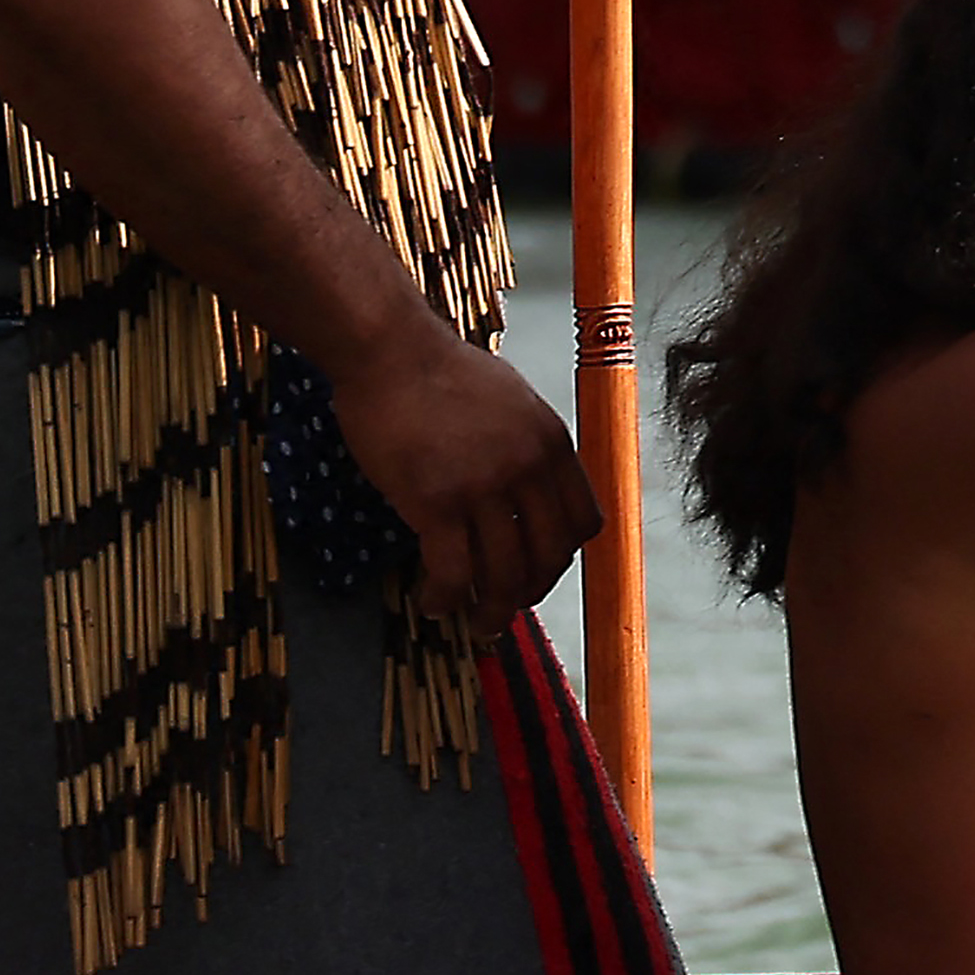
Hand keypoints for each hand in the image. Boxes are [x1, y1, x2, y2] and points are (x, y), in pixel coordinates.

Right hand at [320, 323, 599, 617]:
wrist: (391, 351)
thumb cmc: (441, 372)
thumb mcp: (513, 402)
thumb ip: (528, 446)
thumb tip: (529, 487)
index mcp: (553, 443)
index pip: (583, 521)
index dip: (564, 557)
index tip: (542, 571)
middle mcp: (528, 468)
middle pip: (550, 555)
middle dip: (532, 591)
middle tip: (509, 608)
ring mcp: (485, 488)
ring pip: (504, 573)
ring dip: (492, 610)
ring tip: (477, 623)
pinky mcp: (437, 503)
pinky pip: (453, 571)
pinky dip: (445, 597)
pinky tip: (433, 603)